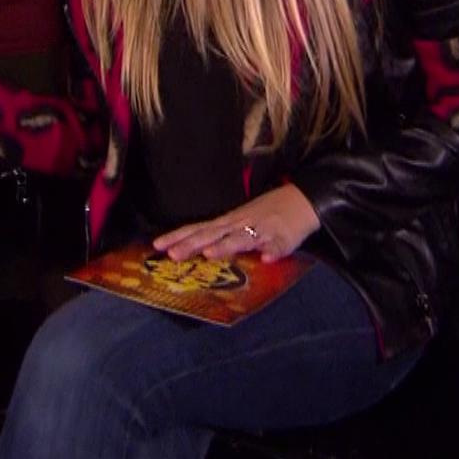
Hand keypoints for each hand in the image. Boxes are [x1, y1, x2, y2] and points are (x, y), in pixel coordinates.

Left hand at [152, 185, 320, 262]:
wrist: (302, 199)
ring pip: (242, 238)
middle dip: (192, 244)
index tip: (157, 245)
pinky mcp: (283, 237)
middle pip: (213, 234)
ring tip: (211, 253)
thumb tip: (196, 250)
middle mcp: (240, 224)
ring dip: (227, 246)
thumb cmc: (267, 214)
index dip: (178, 236)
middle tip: (173, 254)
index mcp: (228, 222)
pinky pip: (278, 245)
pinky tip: (267, 259)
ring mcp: (261, 229)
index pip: (198, 229)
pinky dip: (273, 251)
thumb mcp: (239, 221)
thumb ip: (220, 235)